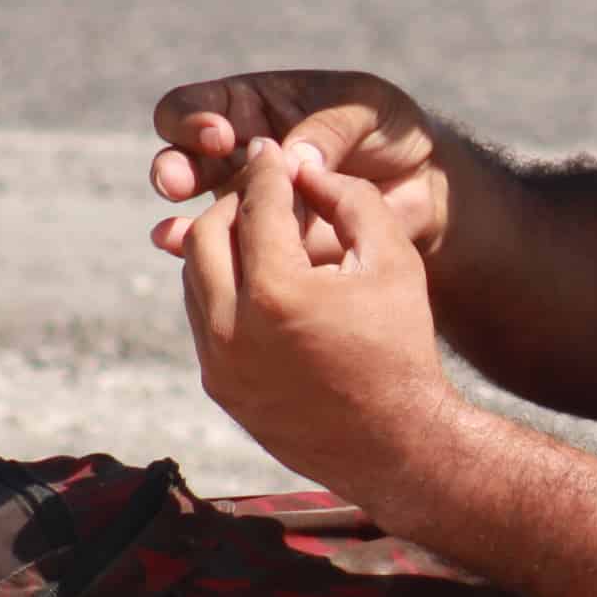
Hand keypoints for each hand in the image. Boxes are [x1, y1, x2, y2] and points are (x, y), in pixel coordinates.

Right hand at [149, 70, 454, 262]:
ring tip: (180, 233)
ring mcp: (248, 203)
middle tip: (177, 182)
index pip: (198, 107)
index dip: (194, 120)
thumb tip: (292, 158)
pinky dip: (203, 257)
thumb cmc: (391, 130)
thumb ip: (328, 127)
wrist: (424, 187)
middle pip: (181, 160)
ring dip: (186, 222)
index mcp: (252, 107)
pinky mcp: (268, 246)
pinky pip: (227, 254)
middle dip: (174, 170)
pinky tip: (185, 256)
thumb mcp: (366, 110)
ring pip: (198, 211)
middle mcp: (238, 155)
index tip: (222, 136)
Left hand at [180, 145, 453, 493]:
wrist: (396, 444)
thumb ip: (350, 200)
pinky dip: (222, 289)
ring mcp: (219, 364)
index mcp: (277, 292)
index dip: (266, 171)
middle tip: (262, 189)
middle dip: (233, 203)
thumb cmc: (402, 347)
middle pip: (205, 235)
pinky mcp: (219, 387)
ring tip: (259, 232)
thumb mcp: (393, 260)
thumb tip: (306, 169)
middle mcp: (234, 329)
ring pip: (194, 279)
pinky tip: (257, 279)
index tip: (274, 152)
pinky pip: (204, 319)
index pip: (255, 206)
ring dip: (221, 245)